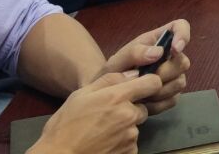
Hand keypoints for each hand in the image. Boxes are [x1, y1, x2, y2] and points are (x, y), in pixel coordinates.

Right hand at [30, 71, 164, 153]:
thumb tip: (133, 73)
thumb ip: (109, 80)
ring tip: (102, 130)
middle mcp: (129, 116)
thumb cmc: (65, 126)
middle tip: (108, 115)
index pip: (153, 83)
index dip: (149, 83)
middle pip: (143, 107)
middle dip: (130, 109)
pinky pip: (131, 142)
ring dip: (125, 126)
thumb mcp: (81, 95)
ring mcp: (131, 136)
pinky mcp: (130, 152)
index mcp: (117, 97)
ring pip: (135, 125)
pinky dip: (122, 141)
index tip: (140, 87)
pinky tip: (105, 141)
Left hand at [96, 20, 191, 114]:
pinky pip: (173, 99)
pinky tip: (143, 102)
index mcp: (158, 40)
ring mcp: (173, 76)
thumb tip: (159, 52)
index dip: (183, 35)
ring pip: (180, 82)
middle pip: (183, 62)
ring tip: (140, 93)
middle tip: (145, 79)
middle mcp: (170, 57)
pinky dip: (158, 103)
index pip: (181, 27)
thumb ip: (135, 53)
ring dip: (160, 90)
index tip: (175, 49)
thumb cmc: (113, 71)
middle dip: (165, 73)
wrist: (107, 95)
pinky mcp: (172, 95)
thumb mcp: (118, 60)